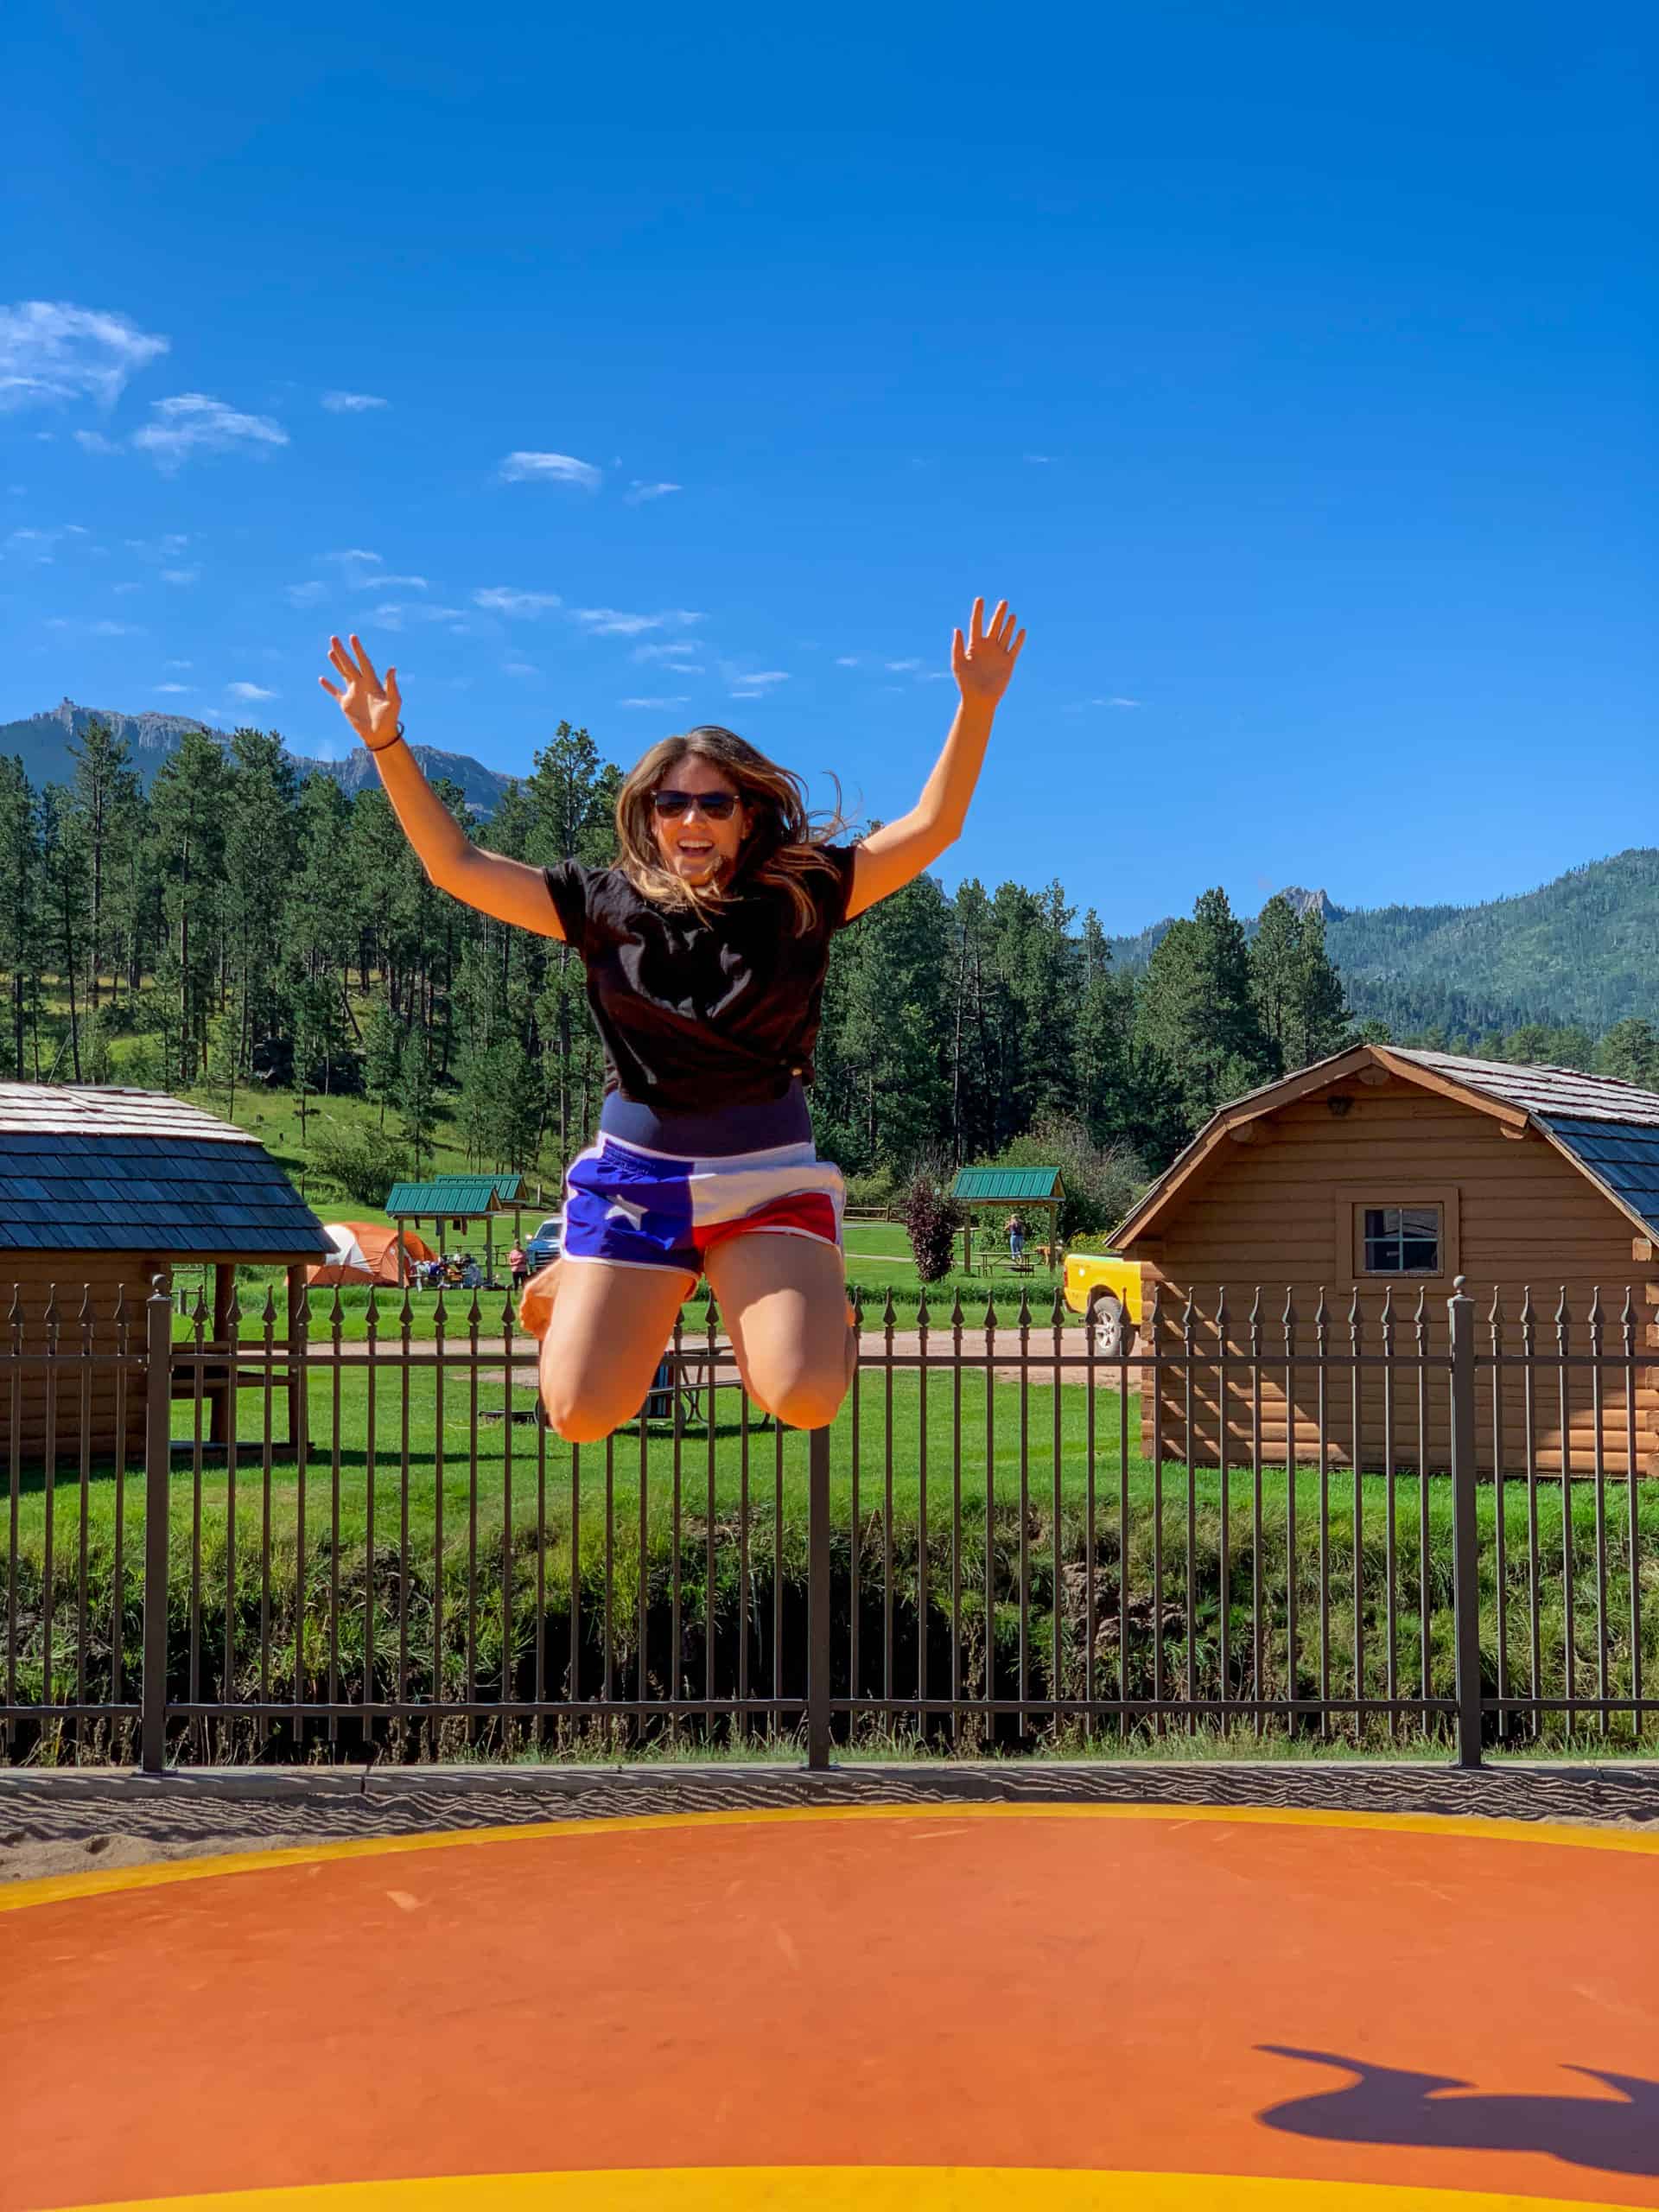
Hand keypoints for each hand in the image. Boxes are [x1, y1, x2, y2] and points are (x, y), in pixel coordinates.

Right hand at [319, 634, 401, 749]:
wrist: (380, 735)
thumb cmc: (390, 719)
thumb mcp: (393, 701)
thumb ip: (391, 685)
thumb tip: (392, 668)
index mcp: (372, 682)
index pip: (363, 662)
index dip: (358, 650)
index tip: (352, 637)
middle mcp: (361, 685)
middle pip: (349, 664)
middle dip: (342, 652)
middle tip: (334, 638)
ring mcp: (353, 693)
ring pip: (342, 674)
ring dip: (336, 663)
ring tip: (330, 651)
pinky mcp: (345, 704)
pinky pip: (335, 692)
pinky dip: (329, 686)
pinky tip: (322, 678)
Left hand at [951, 597, 1024, 706]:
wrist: (979, 699)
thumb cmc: (966, 683)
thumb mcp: (958, 664)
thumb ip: (957, 646)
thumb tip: (957, 629)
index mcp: (974, 646)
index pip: (976, 624)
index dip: (978, 612)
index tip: (980, 599)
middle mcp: (988, 647)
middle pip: (994, 626)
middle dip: (999, 614)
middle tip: (1004, 601)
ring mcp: (999, 654)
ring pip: (1005, 635)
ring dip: (1009, 625)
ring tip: (1012, 614)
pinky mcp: (1008, 662)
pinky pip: (1014, 648)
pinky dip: (1018, 640)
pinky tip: (1022, 630)